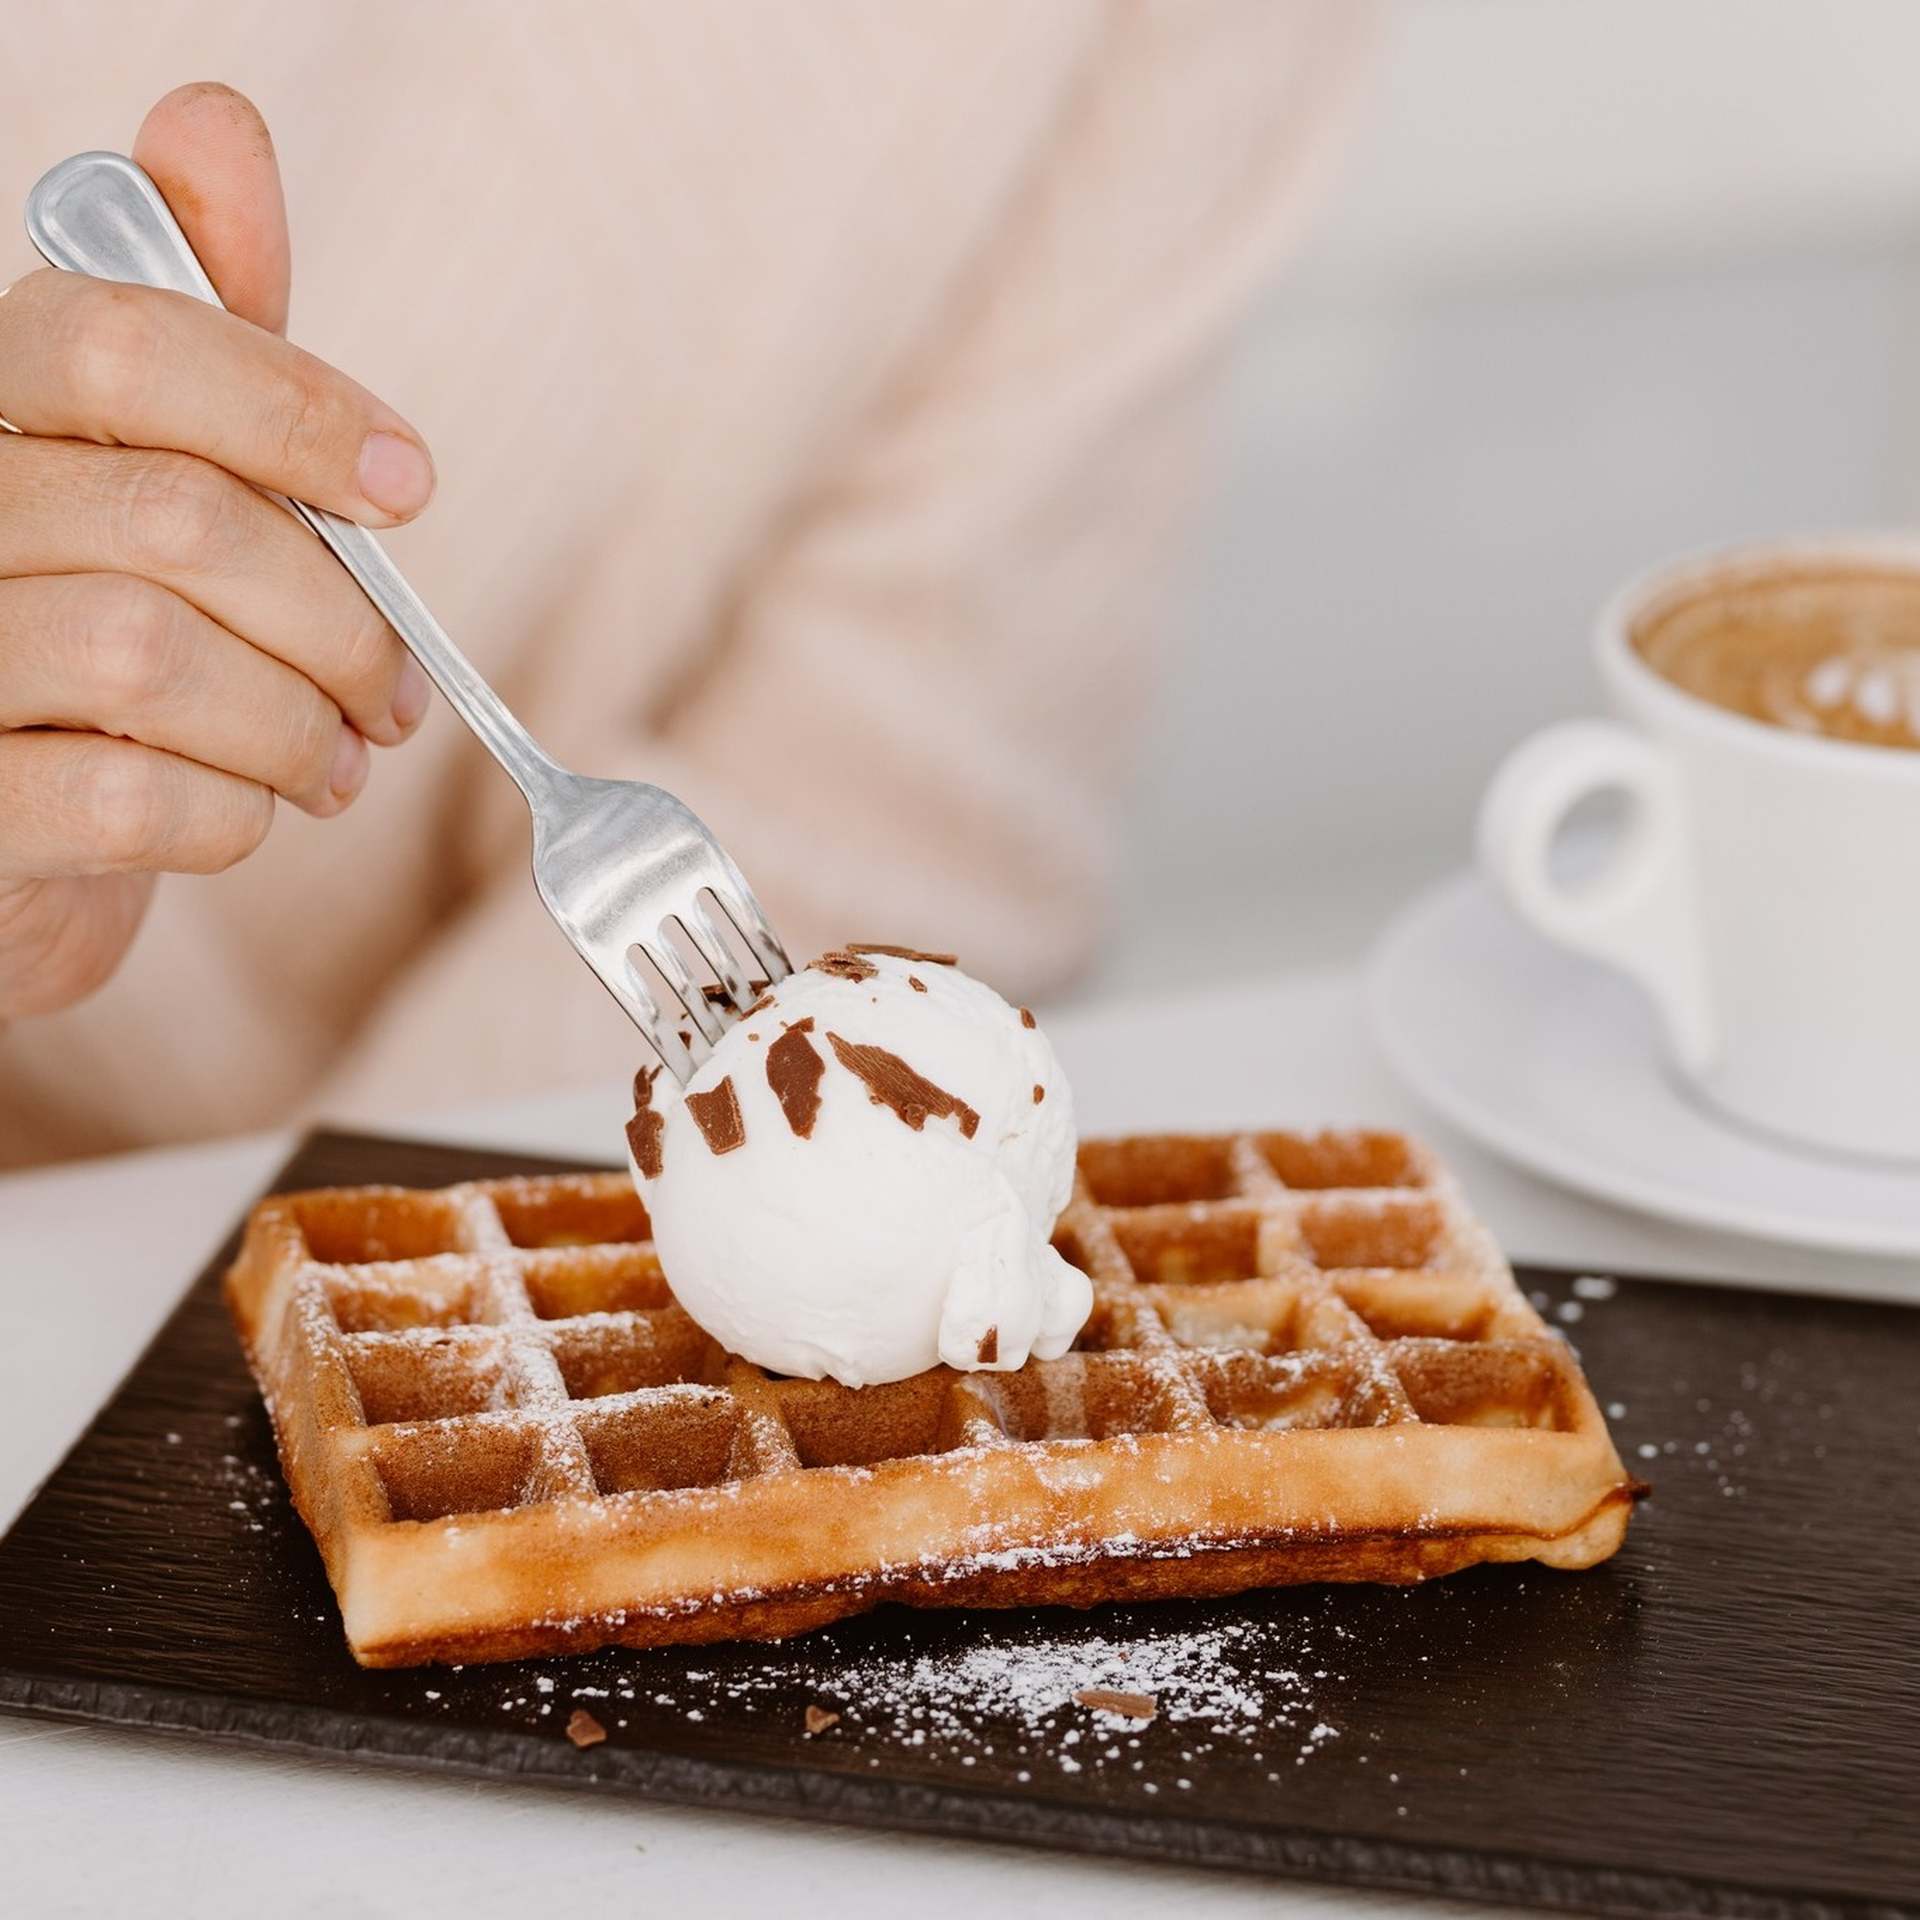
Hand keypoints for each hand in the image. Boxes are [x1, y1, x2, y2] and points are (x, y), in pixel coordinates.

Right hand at [0, 83, 434, 1019]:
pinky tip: (251, 813)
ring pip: (154, 656)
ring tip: (335, 759)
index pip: (121, 342)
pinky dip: (236, 818)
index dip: (293, 408)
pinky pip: (132, 797)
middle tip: (395, 688)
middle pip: (180, 520)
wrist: (26, 831)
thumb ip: (208, 331)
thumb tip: (215, 123)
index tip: (408, 489)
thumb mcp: (170, 467)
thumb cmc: (116, 630)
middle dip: (342, 620)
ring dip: (298, 728)